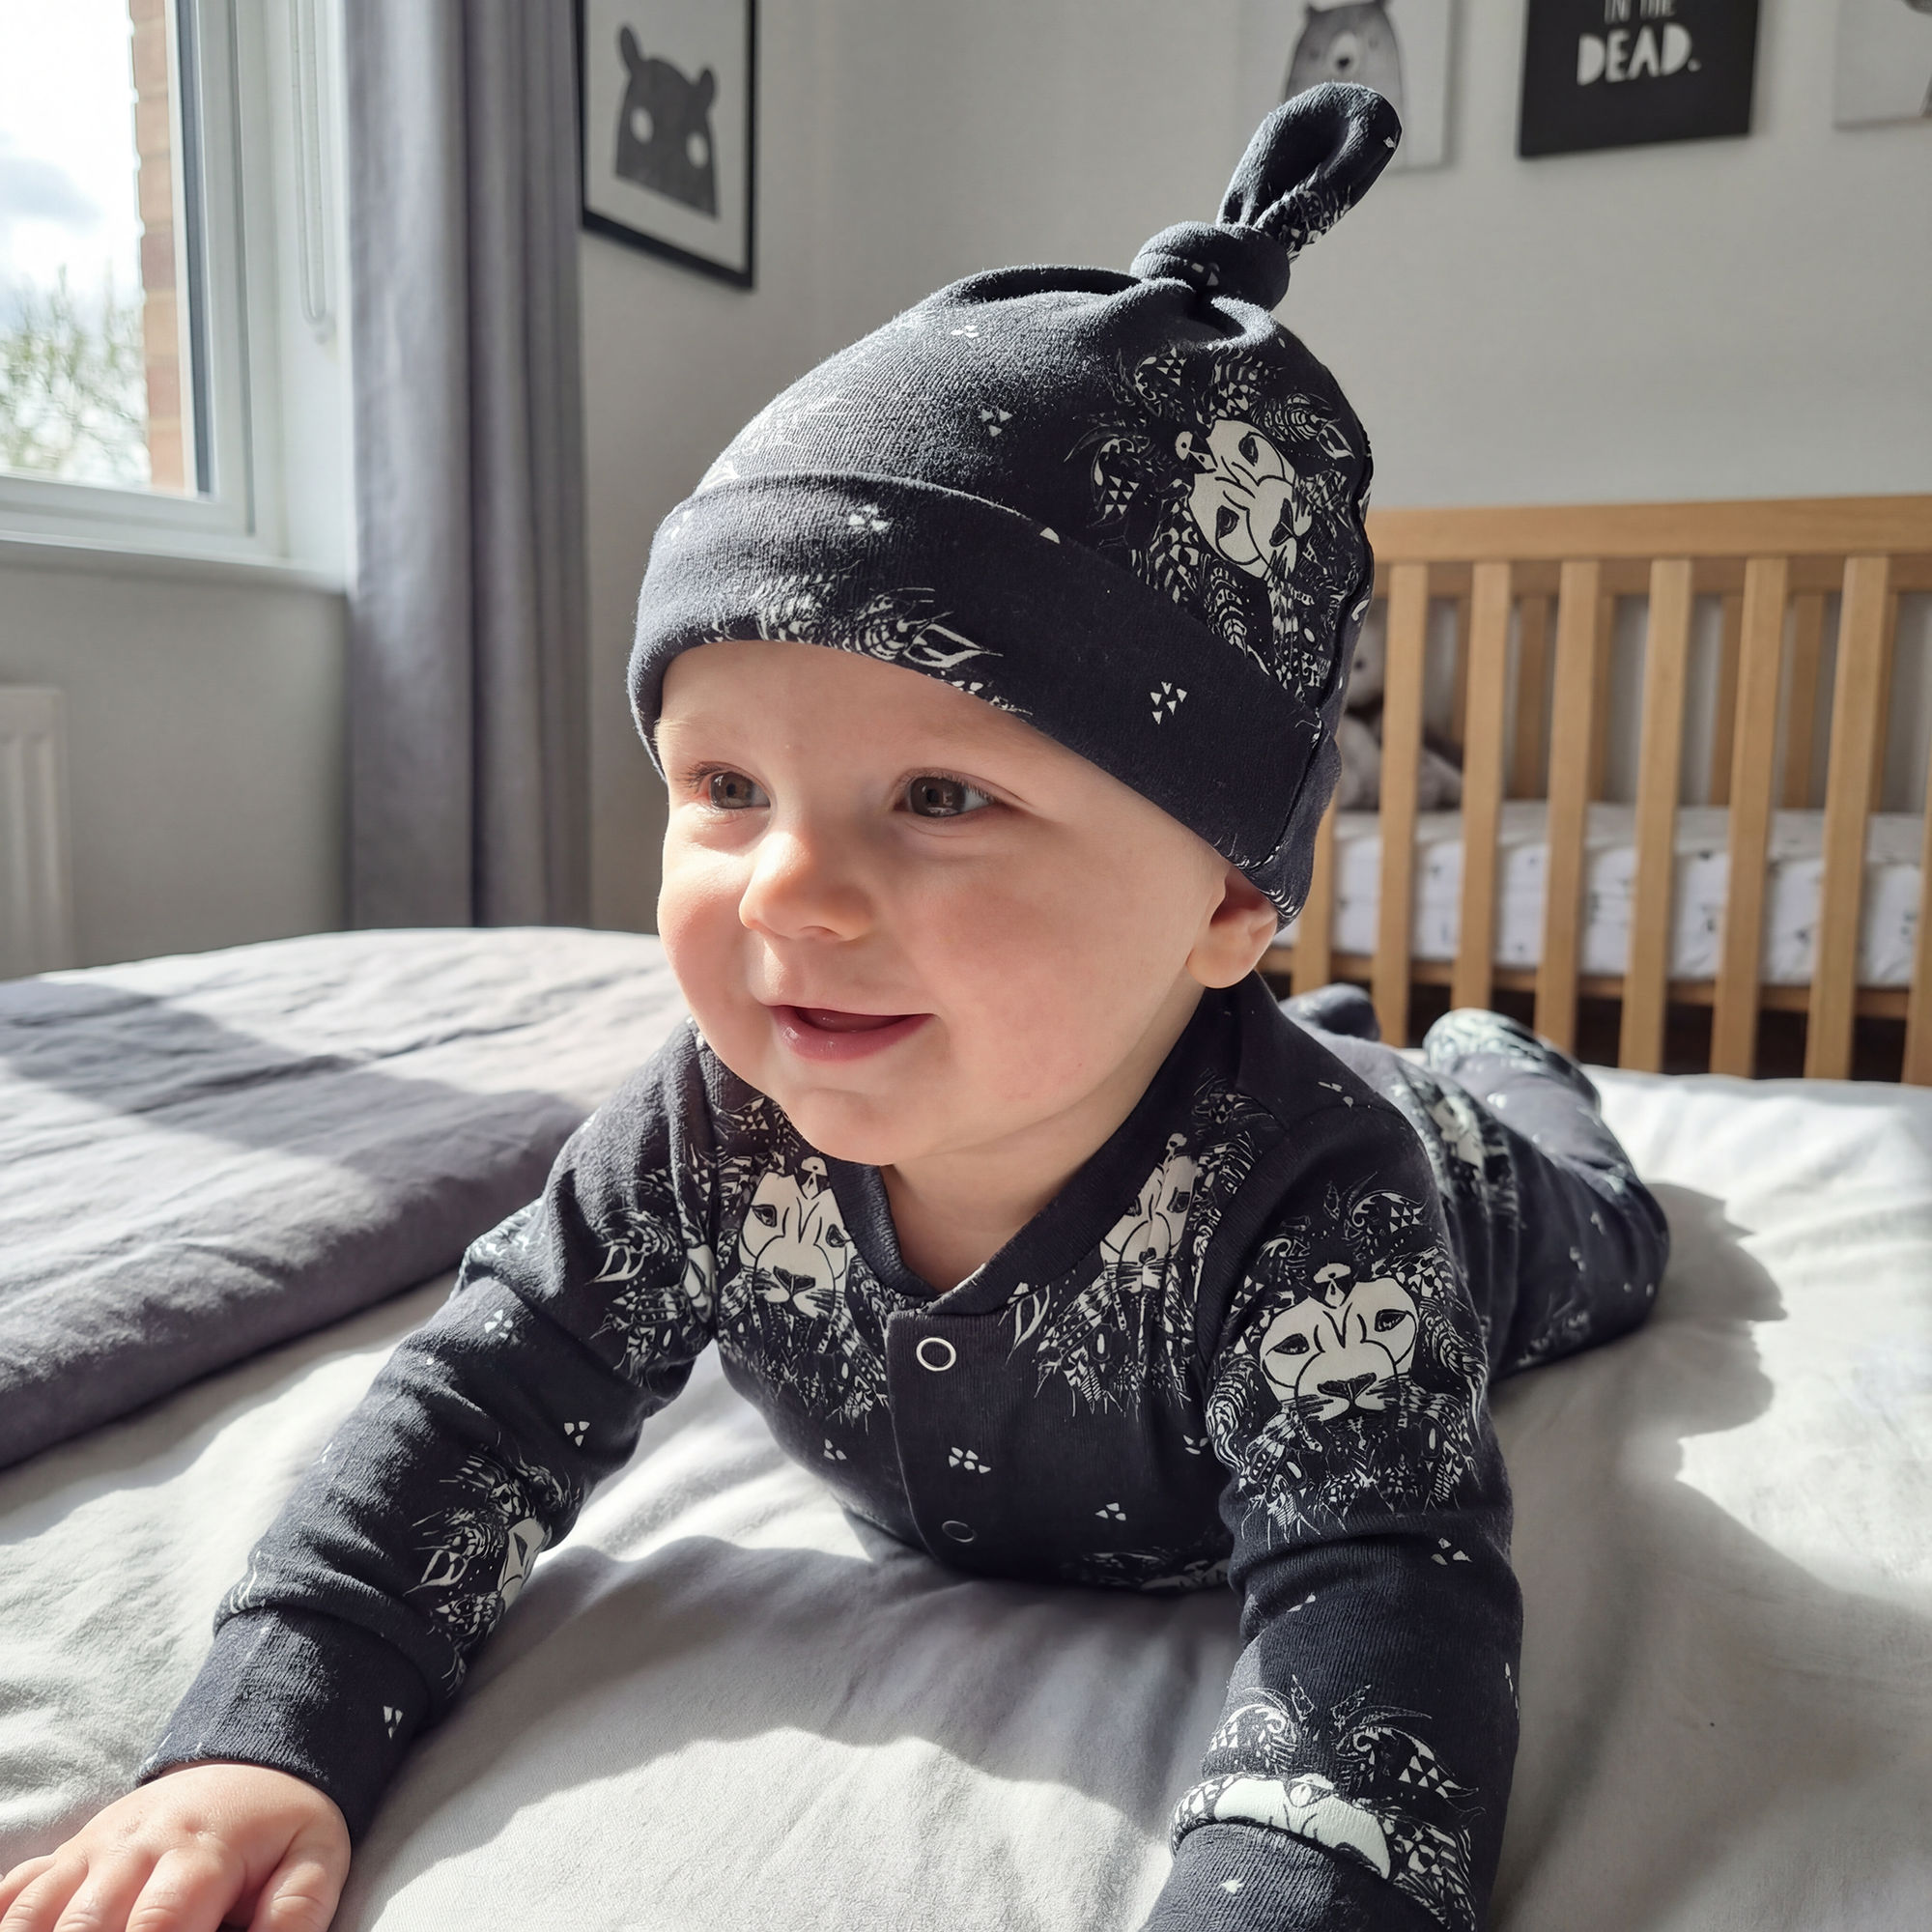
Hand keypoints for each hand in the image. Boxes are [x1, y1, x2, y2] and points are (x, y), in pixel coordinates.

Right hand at [0, 1762, 348, 1931]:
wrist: (253, 1761)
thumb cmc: (282, 1824)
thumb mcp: (314, 1857)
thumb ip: (296, 1913)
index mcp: (201, 1853)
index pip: (158, 1926)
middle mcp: (137, 1848)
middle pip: (84, 1926)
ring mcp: (95, 1849)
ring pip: (36, 1911)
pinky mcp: (70, 1854)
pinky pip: (17, 1889)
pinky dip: (5, 1920)